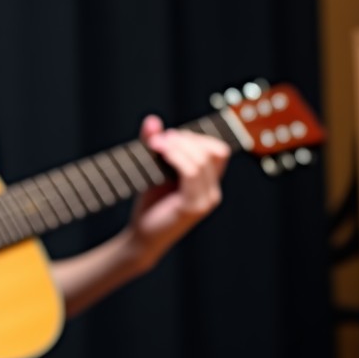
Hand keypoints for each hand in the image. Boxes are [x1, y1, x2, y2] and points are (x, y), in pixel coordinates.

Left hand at [127, 114, 229, 266]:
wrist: (141, 237)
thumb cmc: (149, 205)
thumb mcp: (154, 170)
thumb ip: (155, 144)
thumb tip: (152, 120)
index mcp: (208, 183)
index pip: (217, 150)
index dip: (195, 137)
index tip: (168, 137)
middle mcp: (212, 191)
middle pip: (213, 151)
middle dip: (187, 139)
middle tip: (159, 140)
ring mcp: (206, 200)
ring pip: (202, 160)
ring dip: (178, 146)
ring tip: (156, 145)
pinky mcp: (192, 206)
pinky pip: (191, 173)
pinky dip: (176, 158)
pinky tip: (160, 153)